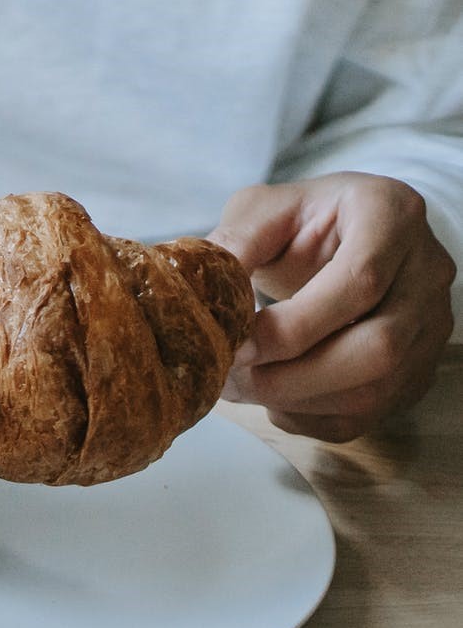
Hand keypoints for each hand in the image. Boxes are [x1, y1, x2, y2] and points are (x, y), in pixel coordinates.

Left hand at [211, 173, 455, 441]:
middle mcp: (427, 273)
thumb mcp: (263, 210)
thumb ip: (234, 244)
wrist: (348, 236)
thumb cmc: (303, 220)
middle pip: (378, 348)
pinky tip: (273, 397)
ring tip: (237, 387)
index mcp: (393, 217)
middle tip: (228, 378)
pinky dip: (309, 417)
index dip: (293, 326)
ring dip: (294, 400)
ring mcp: (430, 326)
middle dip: (291, 376)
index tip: (235, 345)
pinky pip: (368, 415)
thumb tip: (196, 294)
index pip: (359, 282)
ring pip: (374, 390)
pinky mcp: (418, 368)